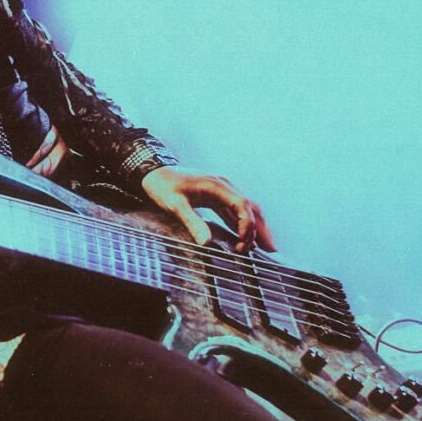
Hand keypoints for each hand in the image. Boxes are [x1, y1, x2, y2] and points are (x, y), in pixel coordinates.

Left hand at [141, 165, 274, 252]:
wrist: (151, 170)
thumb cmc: (162, 185)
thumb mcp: (174, 205)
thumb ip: (191, 222)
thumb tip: (206, 244)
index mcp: (216, 185)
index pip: (242, 205)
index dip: (247, 225)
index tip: (244, 243)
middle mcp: (223, 185)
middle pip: (250, 207)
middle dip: (261, 228)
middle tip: (270, 250)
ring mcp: (220, 190)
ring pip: (244, 209)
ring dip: (253, 227)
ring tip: (262, 248)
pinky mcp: (214, 195)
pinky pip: (233, 210)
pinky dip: (240, 224)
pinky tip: (244, 238)